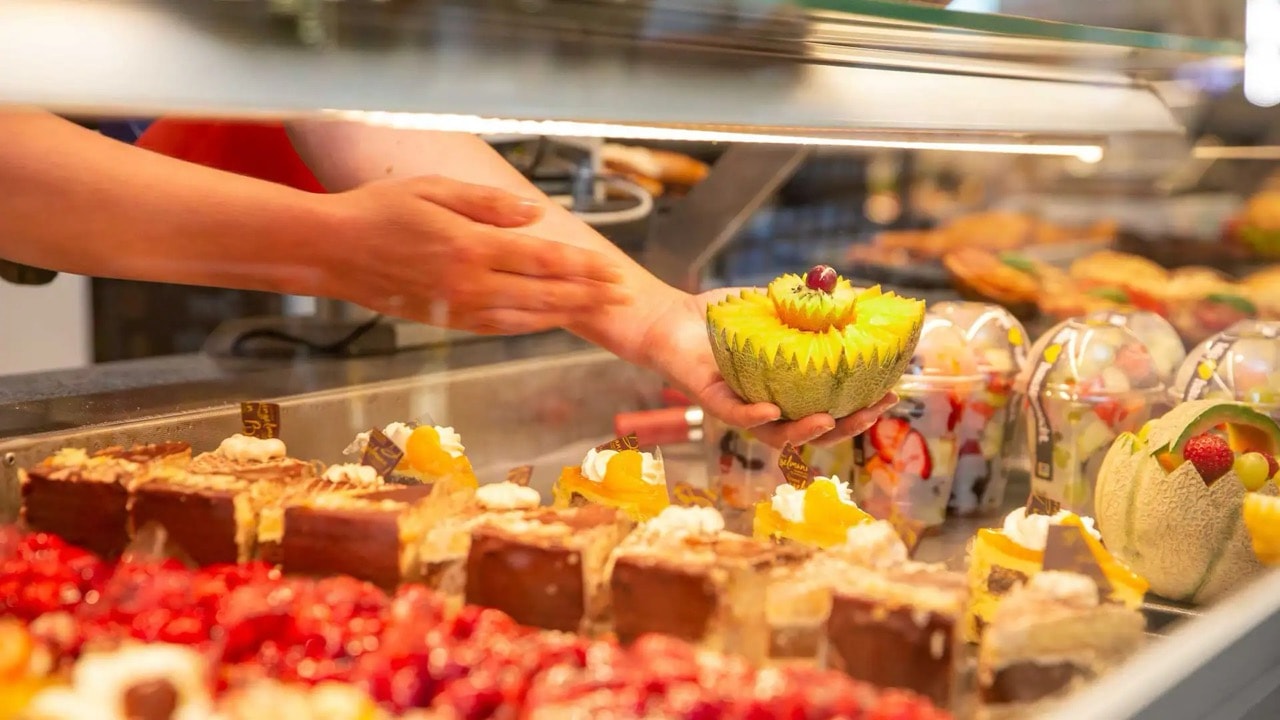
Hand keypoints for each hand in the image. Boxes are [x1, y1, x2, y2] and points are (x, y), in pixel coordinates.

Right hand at [318, 176, 628, 333]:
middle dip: (589, 296)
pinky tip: (550, 322)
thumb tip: (536, 214)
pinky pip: (500, 327)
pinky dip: (532, 326)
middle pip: (545, 294)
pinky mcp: (446, 322)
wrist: (331, 252)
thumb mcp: (434, 189)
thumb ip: (489, 204)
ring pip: (527, 317)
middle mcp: (470, 284)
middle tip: (623, 297)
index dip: (585, 269)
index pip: (544, 260)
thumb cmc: (379, 211)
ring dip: (568, 314)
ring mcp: (458, 308)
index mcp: (471, 247)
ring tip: (599, 311)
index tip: (615, 272)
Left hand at [636, 287, 897, 447]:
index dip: (861, 407)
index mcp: (786, 391)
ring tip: (830, 420)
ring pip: (777, 434)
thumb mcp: (774, 308)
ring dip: (806, 431)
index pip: (830, 408)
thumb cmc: (722, 317)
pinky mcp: (710, 399)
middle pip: (812, 430)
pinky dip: (755, 416)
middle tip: (875, 410)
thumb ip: (809, 305)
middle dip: (848, 425)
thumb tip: (854, 292)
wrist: (669, 317)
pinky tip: (775, 412)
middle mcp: (766, 406)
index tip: (891, 393)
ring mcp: (739, 406)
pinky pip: (736, 415)